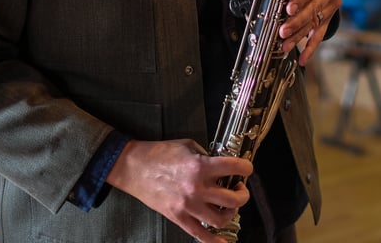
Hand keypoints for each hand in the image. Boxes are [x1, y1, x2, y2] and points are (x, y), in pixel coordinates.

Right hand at [106, 139, 253, 242]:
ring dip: (231, 213)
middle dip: (243, 194)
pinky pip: (200, 235)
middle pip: (232, 199)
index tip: (247, 170)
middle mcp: (196, 188)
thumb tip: (221, 165)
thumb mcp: (187, 146)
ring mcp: (187, 206)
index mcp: (200, 167)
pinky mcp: (178, 217)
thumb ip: (206, 155)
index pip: (234, 168)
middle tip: (240, 189)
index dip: (247, 168)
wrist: (133, 167)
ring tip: (228, 206)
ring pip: (221, 219)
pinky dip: (214, 241)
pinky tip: (223, 241)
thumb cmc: (158, 154)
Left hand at [278, 0, 342, 65]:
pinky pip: (320, 34)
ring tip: (285, 44)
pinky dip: (311, 47)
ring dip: (299, 35)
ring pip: (315, 22)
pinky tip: (303, 58)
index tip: (289, 9)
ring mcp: (332, 4)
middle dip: (297, 21)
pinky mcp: (330, 17)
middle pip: (314, 7)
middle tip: (283, 30)